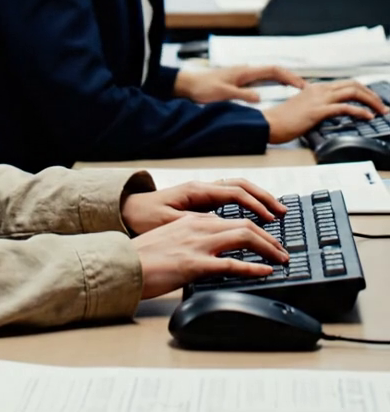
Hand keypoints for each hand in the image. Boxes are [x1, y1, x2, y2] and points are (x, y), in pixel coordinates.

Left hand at [121, 178, 286, 233]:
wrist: (129, 211)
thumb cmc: (145, 217)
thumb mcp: (168, 222)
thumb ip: (193, 222)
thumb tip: (218, 224)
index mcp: (197, 191)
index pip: (235, 193)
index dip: (255, 205)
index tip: (270, 219)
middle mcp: (203, 188)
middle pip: (242, 186)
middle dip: (264, 198)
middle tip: (282, 213)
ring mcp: (204, 193)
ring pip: (238, 190)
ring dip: (258, 199)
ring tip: (275, 212)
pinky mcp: (202, 201)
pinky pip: (231, 198)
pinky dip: (247, 203)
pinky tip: (255, 215)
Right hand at [132, 211, 288, 298]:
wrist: (123, 265)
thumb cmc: (143, 258)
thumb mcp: (170, 240)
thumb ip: (191, 240)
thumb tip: (209, 252)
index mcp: (192, 220)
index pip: (231, 218)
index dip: (255, 227)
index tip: (268, 238)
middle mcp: (198, 227)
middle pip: (244, 224)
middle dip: (269, 236)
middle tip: (282, 249)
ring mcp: (197, 244)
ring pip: (243, 236)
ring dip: (268, 247)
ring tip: (281, 258)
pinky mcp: (194, 264)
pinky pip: (232, 264)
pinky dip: (253, 268)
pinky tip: (265, 272)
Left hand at [174, 64, 306, 104]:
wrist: (190, 85)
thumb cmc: (204, 88)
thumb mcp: (224, 94)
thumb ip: (242, 95)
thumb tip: (259, 98)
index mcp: (246, 72)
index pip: (274, 70)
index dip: (290, 76)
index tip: (302, 85)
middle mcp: (247, 71)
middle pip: (275, 71)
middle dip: (292, 78)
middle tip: (306, 89)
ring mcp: (244, 76)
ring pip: (270, 76)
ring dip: (284, 81)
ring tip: (297, 92)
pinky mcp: (241, 81)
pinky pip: (262, 81)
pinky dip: (274, 85)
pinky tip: (278, 94)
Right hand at [262, 79, 386, 142]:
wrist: (268, 123)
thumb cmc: (281, 119)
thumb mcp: (301, 108)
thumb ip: (315, 106)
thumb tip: (328, 112)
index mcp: (315, 88)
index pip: (344, 84)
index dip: (362, 90)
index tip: (371, 100)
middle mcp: (319, 90)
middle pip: (353, 84)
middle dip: (371, 94)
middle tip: (381, 105)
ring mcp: (319, 99)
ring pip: (352, 92)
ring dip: (370, 100)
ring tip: (380, 110)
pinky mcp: (318, 110)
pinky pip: (345, 108)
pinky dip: (360, 111)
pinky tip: (368, 116)